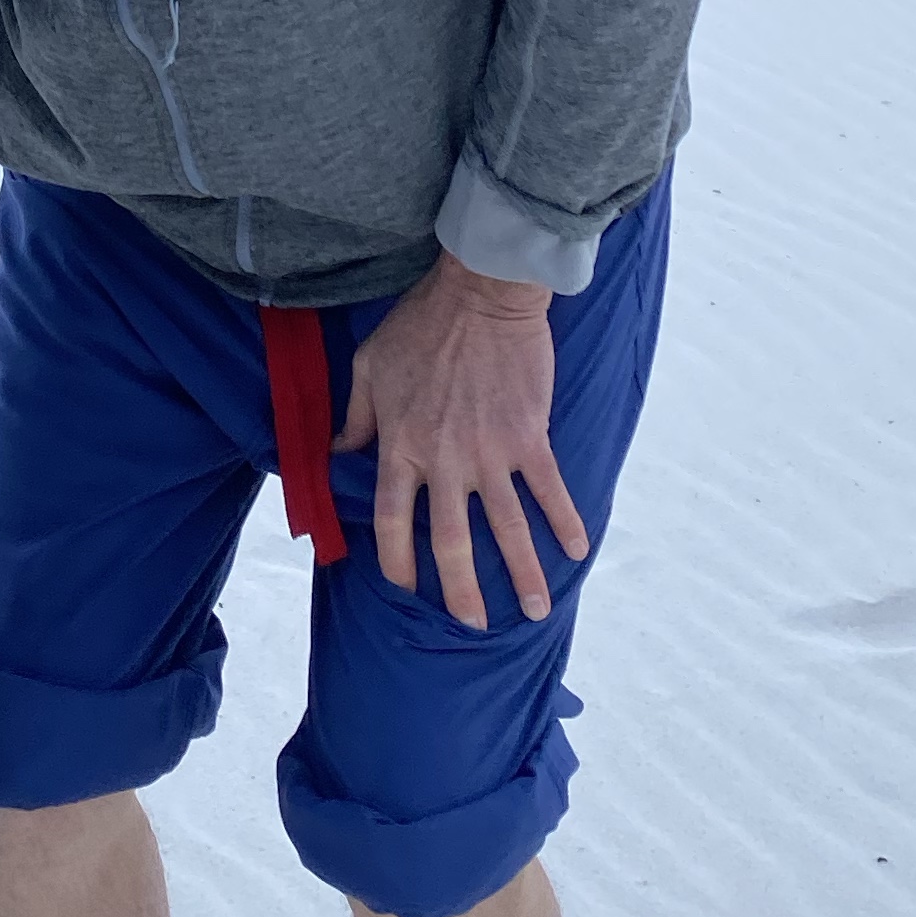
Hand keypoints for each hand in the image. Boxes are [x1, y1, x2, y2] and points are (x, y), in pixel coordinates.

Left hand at [337, 255, 588, 629]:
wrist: (482, 292)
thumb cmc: (421, 323)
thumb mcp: (370, 366)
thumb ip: (356, 418)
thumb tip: (339, 455)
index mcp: (400, 446)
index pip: (390, 521)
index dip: (396, 561)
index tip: (406, 587)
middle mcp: (444, 460)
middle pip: (448, 541)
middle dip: (461, 590)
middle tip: (473, 624)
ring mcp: (490, 452)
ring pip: (505, 528)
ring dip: (523, 573)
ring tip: (535, 609)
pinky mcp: (529, 437)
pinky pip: (549, 490)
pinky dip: (565, 522)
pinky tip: (577, 551)